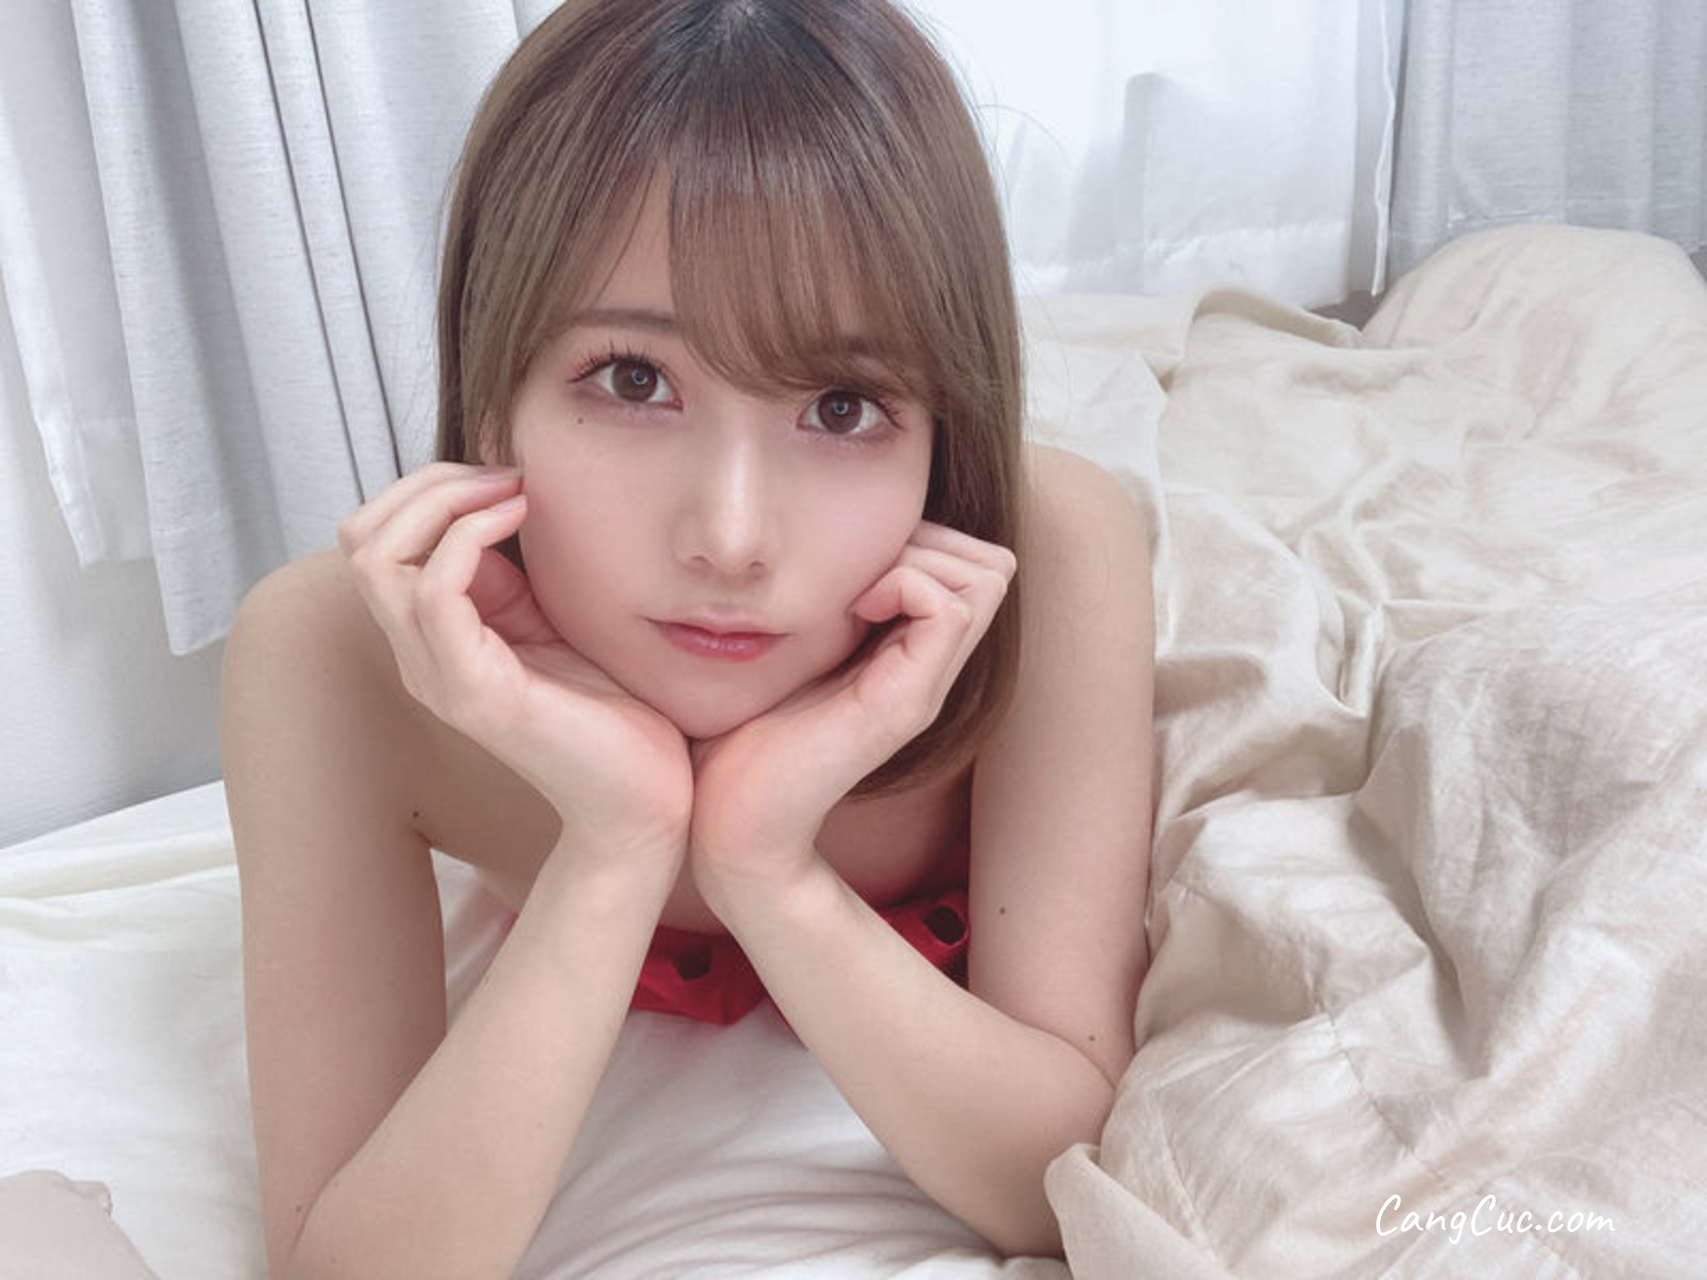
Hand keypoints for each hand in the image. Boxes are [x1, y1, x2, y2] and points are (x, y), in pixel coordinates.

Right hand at [339, 463, 693, 863]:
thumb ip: (513, 577)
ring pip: (378, 560)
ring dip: (443, 503)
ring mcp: (440, 678)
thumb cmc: (616, 713)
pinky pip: (433, 594)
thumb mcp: (553, 622)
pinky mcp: (477, 694)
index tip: (507, 478)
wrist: (646, 800)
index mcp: (434, 641)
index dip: (431, 490)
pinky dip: (467, 538)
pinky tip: (518, 521)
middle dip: (425, 485)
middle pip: (361, 540)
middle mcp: (421, 659)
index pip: (379, 540)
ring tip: (512, 494)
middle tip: (502, 476)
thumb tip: (500, 501)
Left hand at [689, 521, 1015, 897]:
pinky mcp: (901, 704)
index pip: (968, 563)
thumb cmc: (737, 737)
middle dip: (929, 537)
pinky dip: (905, 584)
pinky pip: (948, 610)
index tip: (853, 558)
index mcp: (903, 655)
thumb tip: (804, 543)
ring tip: (856, 588)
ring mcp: (921, 687)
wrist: (727, 824)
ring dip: (918, 557)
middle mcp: (927, 671)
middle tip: (859, 566)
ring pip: (983, 579)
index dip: (923, 537)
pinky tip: (850, 608)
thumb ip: (813, 606)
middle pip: (991, 566)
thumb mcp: (782, 648)